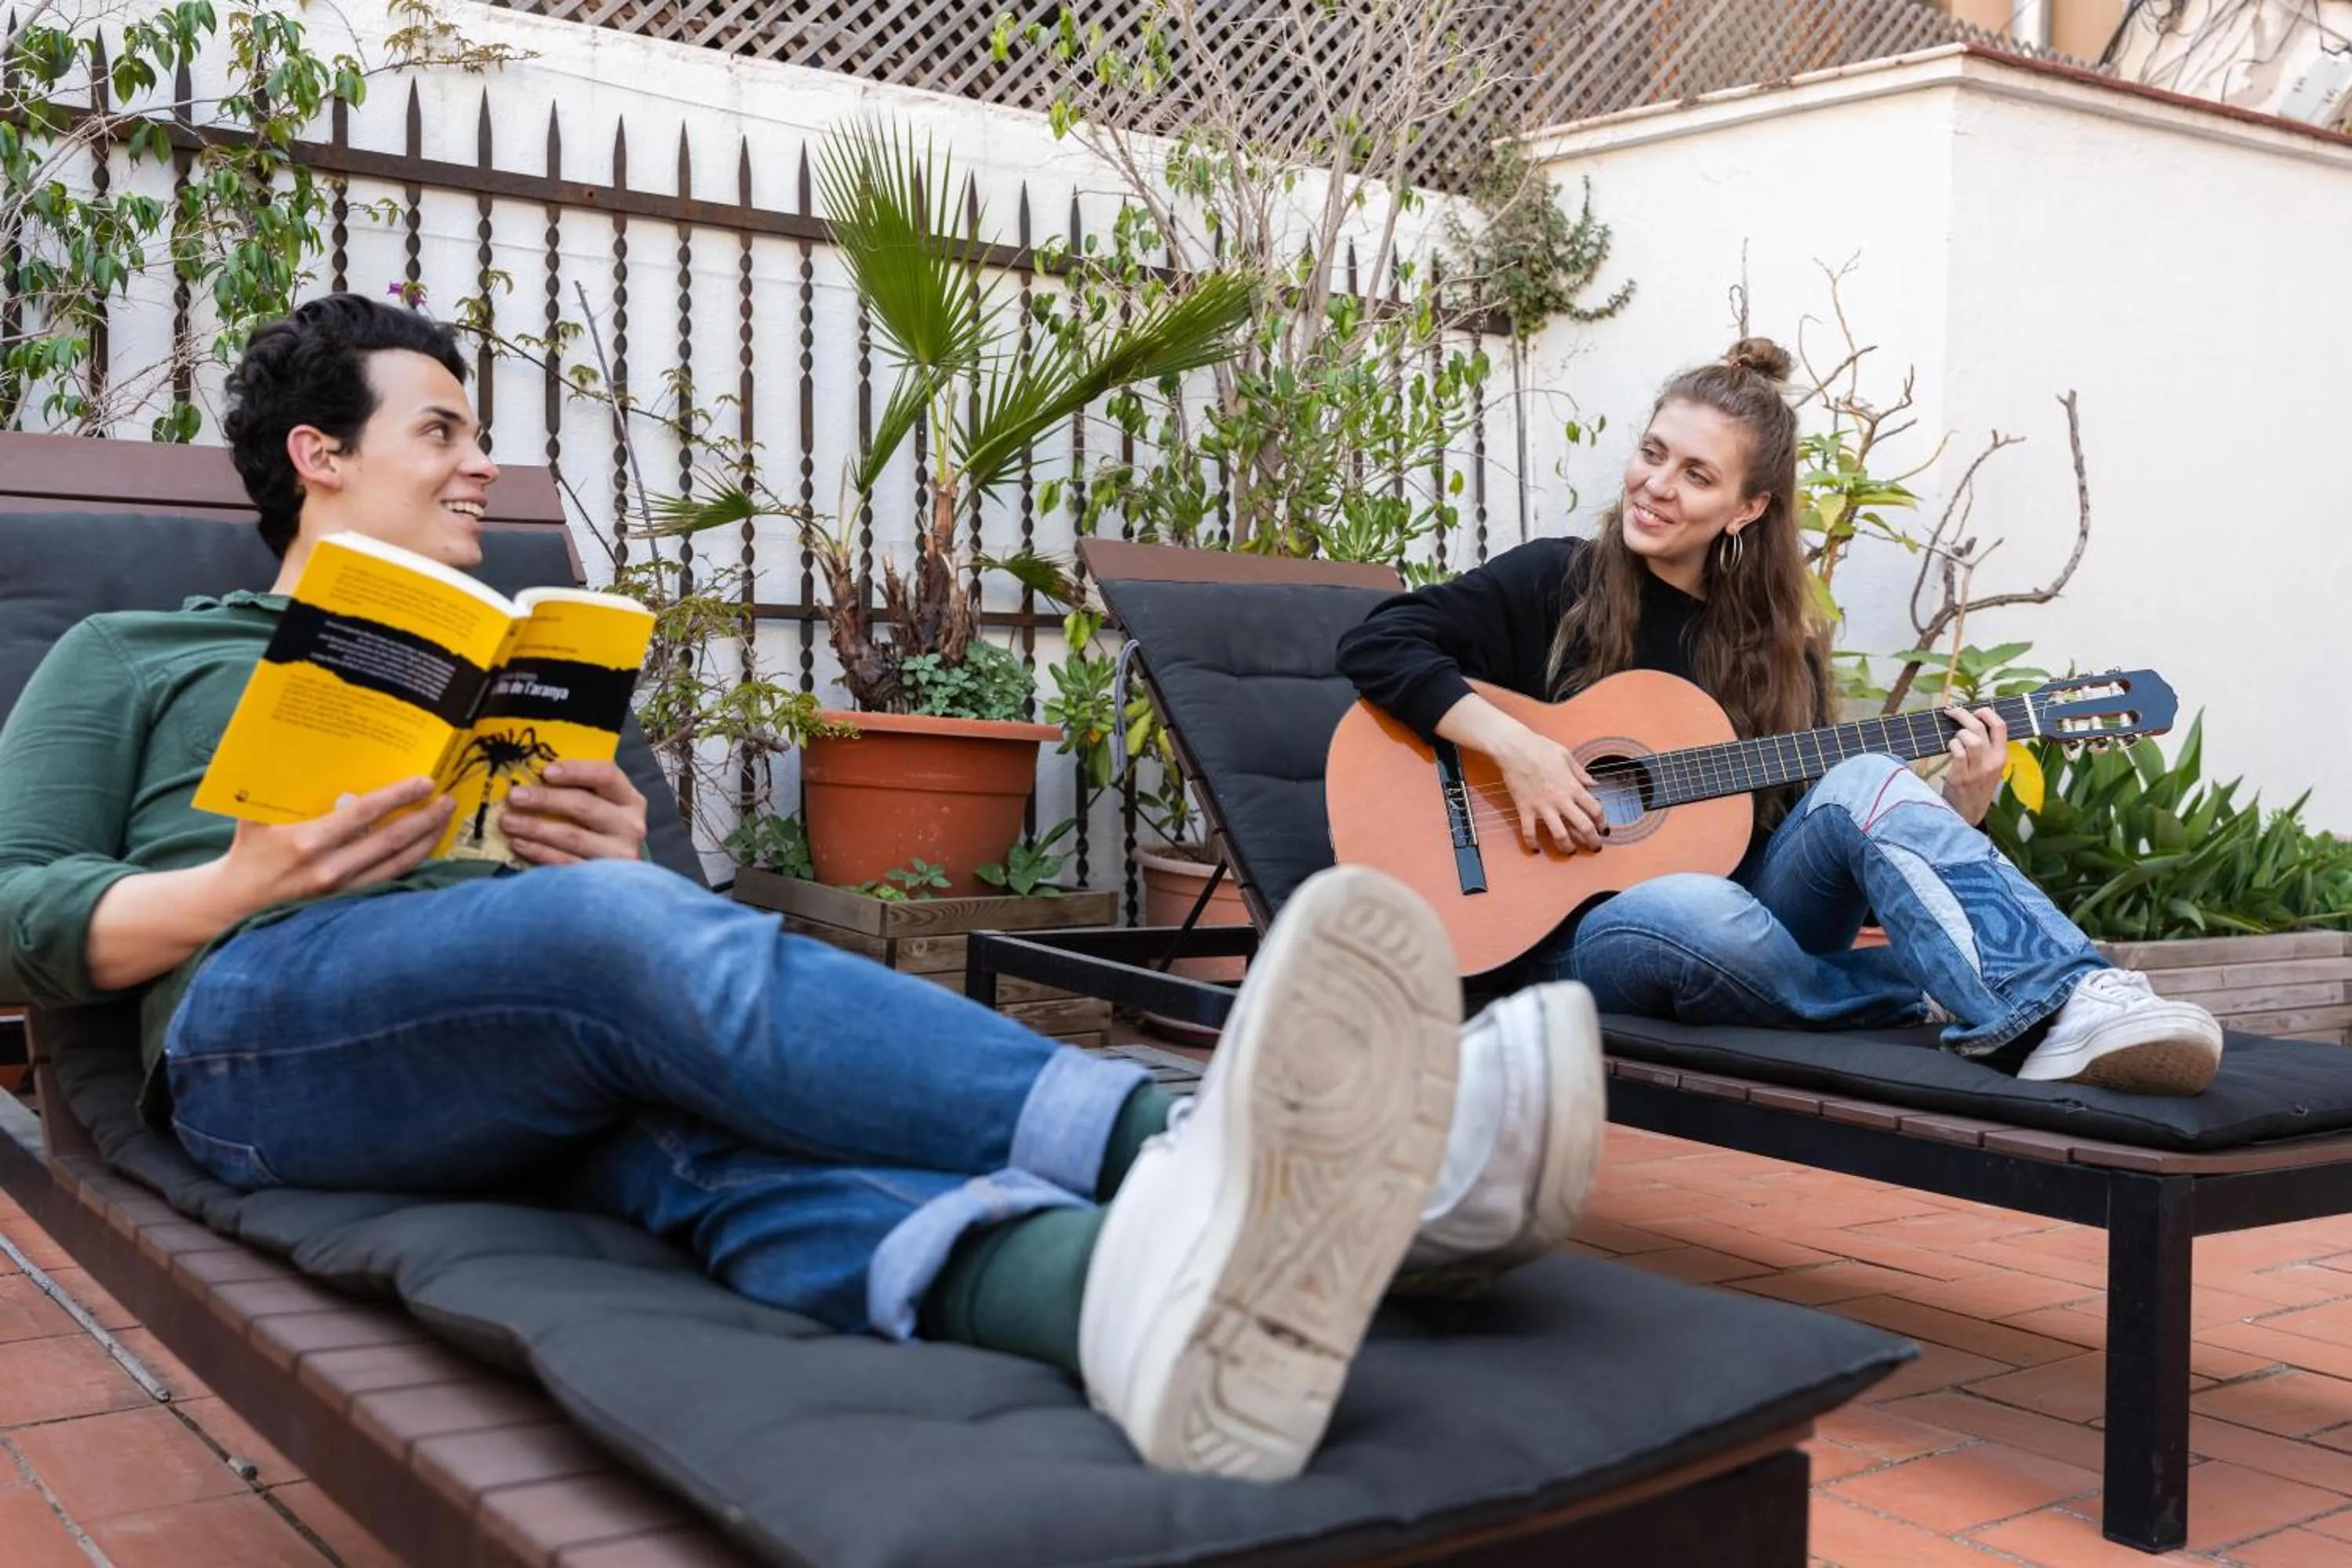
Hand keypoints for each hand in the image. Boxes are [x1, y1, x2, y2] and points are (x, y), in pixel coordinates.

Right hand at [218, 777, 454, 908]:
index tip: (424, 782)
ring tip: (445, 817)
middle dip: (424, 817)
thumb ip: (272, 785)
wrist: (235, 904)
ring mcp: (342, 889)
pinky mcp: (348, 902)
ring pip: (398, 862)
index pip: (365, 814)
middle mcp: (330, 868)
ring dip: (426, 839)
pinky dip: (413, 860)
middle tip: (447, 798)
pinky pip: (390, 879)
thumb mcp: (252, 816)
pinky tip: (427, 844)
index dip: (398, 797)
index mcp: (308, 842)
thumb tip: (289, 743)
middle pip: (391, 839)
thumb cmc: (248, 852)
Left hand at [499, 759, 647, 864]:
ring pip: (572, 836)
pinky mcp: (600, 877)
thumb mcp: (601, 803)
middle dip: (546, 799)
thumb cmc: (599, 827)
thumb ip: (580, 787)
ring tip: (507, 821)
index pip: (607, 775)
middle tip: (514, 796)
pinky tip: (519, 843)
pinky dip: (539, 852)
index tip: (546, 772)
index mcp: (630, 800)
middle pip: (585, 806)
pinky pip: (565, 862)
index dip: (576, 771)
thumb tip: (535, 771)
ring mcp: (617, 855)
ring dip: (535, 827)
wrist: (615, 879)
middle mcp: (630, 826)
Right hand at [1490, 728, 1607, 853]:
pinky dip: (1532, 843)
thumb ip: (1580, 773)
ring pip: (1559, 834)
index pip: (1595, 809)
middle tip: (1595, 848)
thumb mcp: (1566, 756)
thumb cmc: (1540, 748)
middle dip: (1592, 840)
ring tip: (1569, 851)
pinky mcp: (1525, 809)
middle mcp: (1561, 799)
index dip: (1602, 822)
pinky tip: (1536, 849)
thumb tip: (1593, 784)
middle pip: (1583, 826)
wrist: (1514, 748)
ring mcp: (1542, 806)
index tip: (1603, 829)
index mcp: (1572, 786)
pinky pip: (1529, 831)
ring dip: (1567, 847)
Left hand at [1940, 704, 2008, 824]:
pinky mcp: (1962, 777)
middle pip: (1980, 728)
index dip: (1987, 713)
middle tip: (1952, 711)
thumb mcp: (1990, 767)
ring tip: (1954, 739)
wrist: (1969, 813)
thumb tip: (1970, 721)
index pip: (2001, 726)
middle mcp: (1992, 762)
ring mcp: (1978, 770)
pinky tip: (1949, 748)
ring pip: (1970, 739)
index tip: (1975, 710)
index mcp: (2001, 756)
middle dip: (1964, 715)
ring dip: (1958, 733)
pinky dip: (1951, 745)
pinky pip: (1957, 752)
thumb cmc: (1976, 786)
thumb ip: (1986, 747)